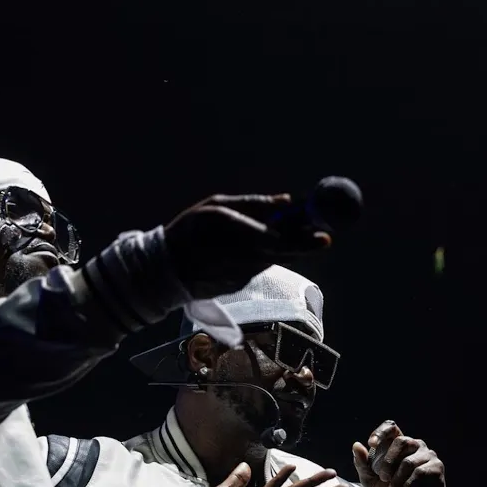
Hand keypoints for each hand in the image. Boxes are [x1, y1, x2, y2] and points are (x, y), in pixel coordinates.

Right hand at [164, 194, 330, 299]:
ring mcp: (239, 275)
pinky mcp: (238, 285)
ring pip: (270, 260)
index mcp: (230, 232)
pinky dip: (259, 258)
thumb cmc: (189, 230)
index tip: (323, 235)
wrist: (163, 270)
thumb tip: (286, 201)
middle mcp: (237, 257)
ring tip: (267, 236)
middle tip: (321, 237)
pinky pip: (256, 268)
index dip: (300, 238)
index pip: (273, 238)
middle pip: (280, 253)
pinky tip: (241, 253)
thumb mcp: (215, 206)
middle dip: (302, 245)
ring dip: (279, 248)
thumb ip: (253, 204)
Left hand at [351, 420, 445, 486]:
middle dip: (388, 462)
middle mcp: (415, 445)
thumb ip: (362, 463)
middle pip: (400, 441)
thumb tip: (356, 445)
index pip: (391, 427)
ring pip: (408, 461)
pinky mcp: (436, 468)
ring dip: (396, 481)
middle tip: (383, 479)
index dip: (381, 432)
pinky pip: (419, 473)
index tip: (372, 444)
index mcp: (398, 445)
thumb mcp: (370, 480)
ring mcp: (428, 455)